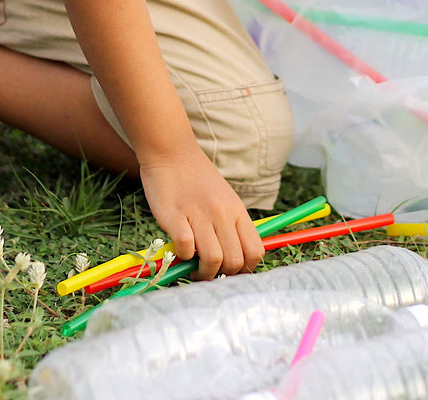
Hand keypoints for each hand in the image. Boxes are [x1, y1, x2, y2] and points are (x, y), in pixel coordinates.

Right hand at [139, 144, 263, 279]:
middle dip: (222, 275)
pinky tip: (180, 250)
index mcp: (237, 212)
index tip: (230, 271)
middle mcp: (222, 214)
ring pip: (214, 258)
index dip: (245, 269)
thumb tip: (232, 259)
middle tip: (209, 271)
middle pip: (235, 260)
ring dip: (203, 272)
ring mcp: (199, 215)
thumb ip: (230, 225)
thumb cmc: (197, 180)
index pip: (255, 251)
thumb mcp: (225, 199)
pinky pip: (186, 247)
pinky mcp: (175, 216)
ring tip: (194, 268)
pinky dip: (184, 256)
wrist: (172, 152)